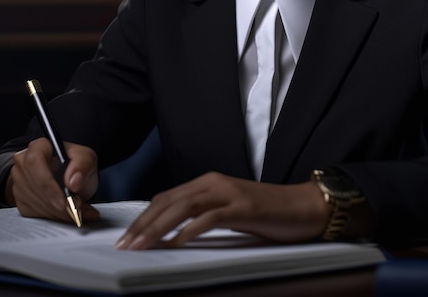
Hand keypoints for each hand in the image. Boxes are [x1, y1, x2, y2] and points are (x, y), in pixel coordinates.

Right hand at [6, 138, 99, 223]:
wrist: (70, 180)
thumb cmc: (77, 167)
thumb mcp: (87, 158)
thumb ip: (83, 164)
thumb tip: (73, 181)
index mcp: (39, 147)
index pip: (34, 161)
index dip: (47, 183)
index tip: (63, 200)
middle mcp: (24, 163)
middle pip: (34, 185)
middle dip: (55, 202)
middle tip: (74, 210)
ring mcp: (19, 182)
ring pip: (34, 202)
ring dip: (55, 212)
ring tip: (75, 213)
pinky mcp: (20, 200)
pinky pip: (32, 213)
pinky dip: (51, 217)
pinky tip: (64, 214)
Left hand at [115, 171, 330, 249]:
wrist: (303, 206)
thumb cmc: (266, 212)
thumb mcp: (229, 209)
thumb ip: (204, 214)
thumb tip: (173, 232)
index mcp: (209, 182)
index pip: (167, 197)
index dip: (144, 216)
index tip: (128, 236)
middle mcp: (215, 182)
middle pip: (169, 201)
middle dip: (143, 224)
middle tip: (125, 245)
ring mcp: (229, 193)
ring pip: (183, 207)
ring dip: (158, 227)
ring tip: (141, 246)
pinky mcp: (243, 207)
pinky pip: (209, 218)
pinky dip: (189, 231)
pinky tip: (176, 243)